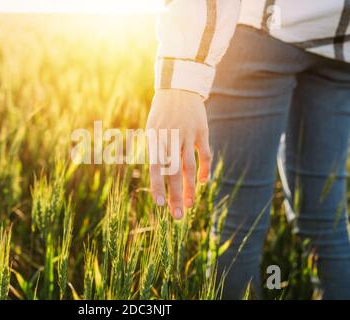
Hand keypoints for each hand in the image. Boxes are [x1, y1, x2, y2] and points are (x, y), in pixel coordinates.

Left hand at [146, 89, 211, 219]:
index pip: (155, 167)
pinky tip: (201, 182)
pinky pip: (204, 154)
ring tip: (188, 205)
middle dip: (175, 195)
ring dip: (189, 188)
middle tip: (177, 215)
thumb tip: (157, 175)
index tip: (159, 204)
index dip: (158, 186)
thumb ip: (154, 150)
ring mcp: (187, 135)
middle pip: (173, 172)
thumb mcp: (151, 128)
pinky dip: (204, 169)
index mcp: (155, 138)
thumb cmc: (162, 112)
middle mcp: (171, 138)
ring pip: (189, 167)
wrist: (179, 87)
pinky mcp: (202, 131)